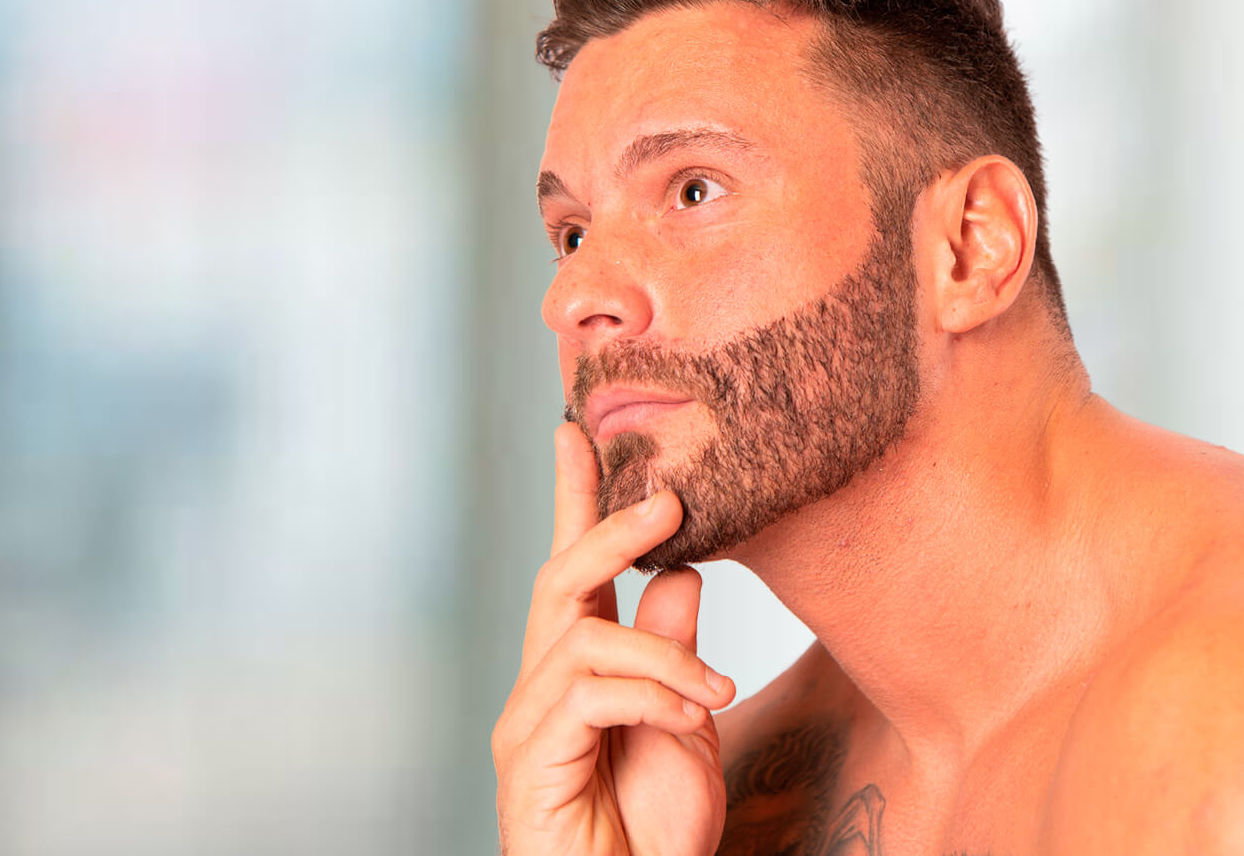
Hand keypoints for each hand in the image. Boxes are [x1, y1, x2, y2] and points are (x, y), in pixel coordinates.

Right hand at [493, 423, 733, 855]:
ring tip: (714, 696)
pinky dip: (649, 697)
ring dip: (662, 655)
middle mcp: (542, 689)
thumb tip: (683, 576)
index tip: (575, 429)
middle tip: (669, 499)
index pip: (573, 571)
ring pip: (582, 636)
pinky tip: (689, 723)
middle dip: (609, 531)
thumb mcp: (685, 727)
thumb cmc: (652, 834)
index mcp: (578, 673)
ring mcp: (528, 724)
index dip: (573, 499)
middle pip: (560, 580)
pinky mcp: (529, 760)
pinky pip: (588, 694)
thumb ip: (676, 656)